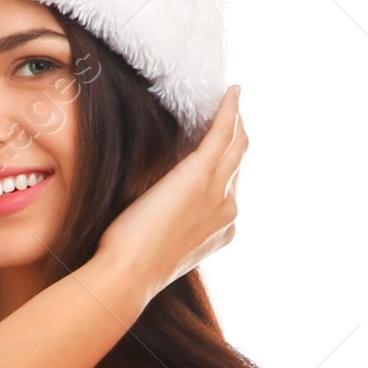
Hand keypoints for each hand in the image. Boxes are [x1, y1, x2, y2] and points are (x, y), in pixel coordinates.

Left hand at [93, 84, 247, 302]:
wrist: (128, 274)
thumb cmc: (132, 263)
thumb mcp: (160, 239)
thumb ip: (170, 219)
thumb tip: (157, 200)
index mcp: (220, 231)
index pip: (230, 187)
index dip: (228, 162)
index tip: (221, 143)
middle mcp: (228, 211)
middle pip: (238, 162)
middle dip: (237, 136)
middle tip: (231, 112)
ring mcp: (218, 193)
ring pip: (236, 145)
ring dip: (235, 119)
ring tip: (231, 100)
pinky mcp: (201, 175)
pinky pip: (222, 133)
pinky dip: (229, 110)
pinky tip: (231, 92)